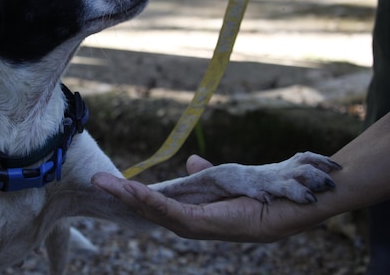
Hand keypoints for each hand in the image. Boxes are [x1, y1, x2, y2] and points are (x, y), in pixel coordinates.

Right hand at [92, 155, 310, 241]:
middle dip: (121, 195)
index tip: (110, 179)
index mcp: (194, 212)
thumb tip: (191, 162)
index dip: (133, 192)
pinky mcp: (201, 226)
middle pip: (148, 210)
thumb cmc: (265, 190)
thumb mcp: (227, 178)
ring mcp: (195, 227)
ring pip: (152, 212)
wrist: (293, 200)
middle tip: (96, 181)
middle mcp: (191, 223)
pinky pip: (169, 212)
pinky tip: (131, 192)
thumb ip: (206, 174)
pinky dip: (148, 202)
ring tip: (105, 184)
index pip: (156, 202)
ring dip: (127, 197)